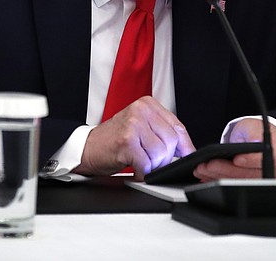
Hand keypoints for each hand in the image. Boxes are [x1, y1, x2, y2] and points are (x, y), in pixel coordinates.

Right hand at [74, 96, 195, 179]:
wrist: (87, 147)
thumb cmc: (115, 139)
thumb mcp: (141, 127)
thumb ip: (162, 132)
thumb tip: (187, 149)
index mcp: (148, 104)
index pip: (177, 126)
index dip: (185, 146)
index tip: (187, 156)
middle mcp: (141, 111)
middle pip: (171, 141)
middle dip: (165, 158)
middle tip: (152, 161)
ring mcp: (133, 124)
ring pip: (161, 154)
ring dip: (152, 165)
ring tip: (140, 162)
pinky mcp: (126, 141)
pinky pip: (146, 164)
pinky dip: (143, 172)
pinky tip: (135, 168)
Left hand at [192, 118, 275, 180]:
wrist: (255, 138)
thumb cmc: (254, 132)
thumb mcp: (253, 125)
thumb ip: (254, 133)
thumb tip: (255, 143)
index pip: (265, 159)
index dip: (250, 161)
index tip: (236, 159)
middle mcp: (274, 167)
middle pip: (250, 174)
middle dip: (226, 170)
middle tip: (209, 165)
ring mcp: (264, 178)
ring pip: (240, 182)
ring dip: (219, 177)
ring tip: (203, 170)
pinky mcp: (251, 184)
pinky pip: (235, 185)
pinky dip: (219, 180)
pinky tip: (207, 176)